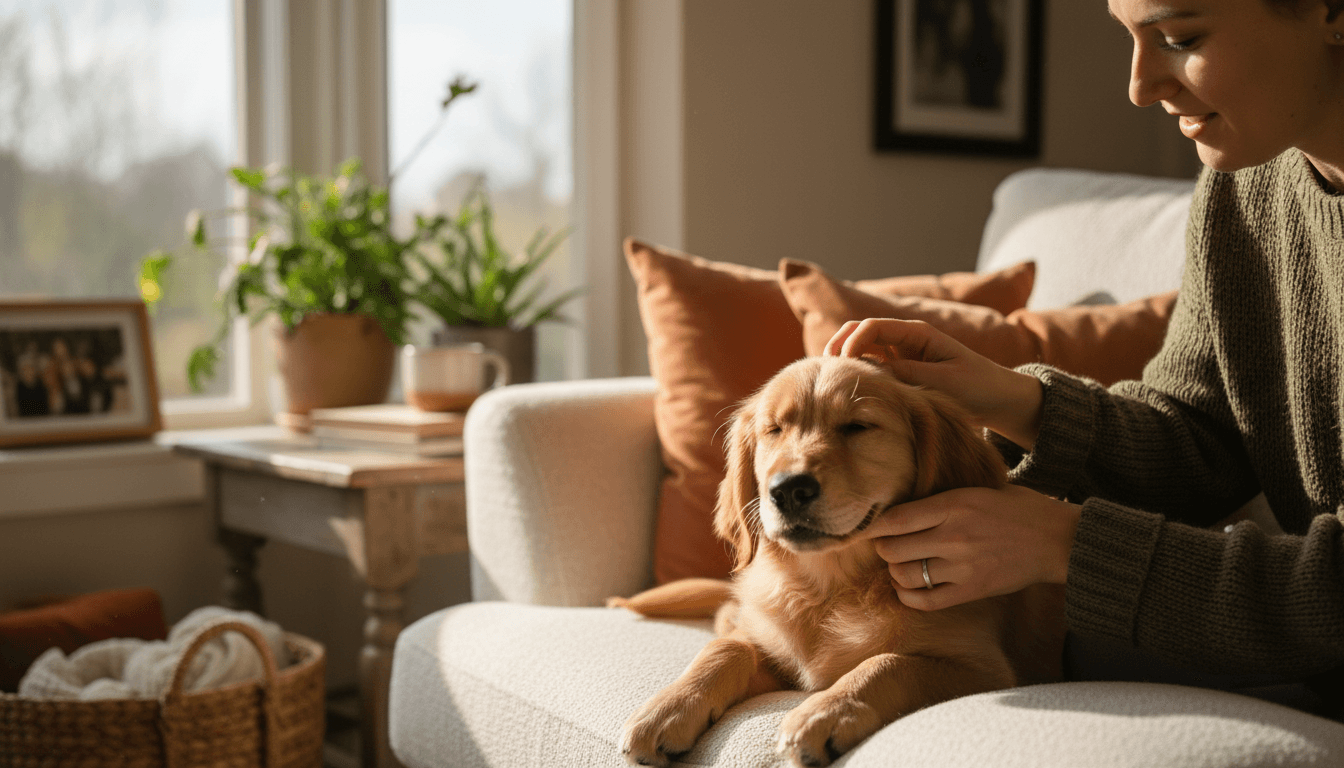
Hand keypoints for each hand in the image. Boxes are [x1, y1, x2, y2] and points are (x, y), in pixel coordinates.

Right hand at [824, 318, 1043, 449]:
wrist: (1000, 399)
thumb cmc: (979, 387)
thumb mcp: (944, 382)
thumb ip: (908, 375)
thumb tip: (872, 373)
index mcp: (918, 333)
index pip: (872, 327)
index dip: (851, 342)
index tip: (842, 366)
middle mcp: (905, 339)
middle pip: (859, 330)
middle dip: (839, 345)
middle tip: (825, 370)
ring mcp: (901, 354)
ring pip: (860, 348)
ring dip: (843, 359)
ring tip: (830, 380)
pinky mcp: (900, 370)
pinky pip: (870, 366)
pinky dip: (855, 373)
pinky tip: (846, 389)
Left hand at [860, 484, 1079, 610]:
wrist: (1058, 540)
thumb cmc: (1019, 509)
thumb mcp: (981, 488)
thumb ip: (944, 497)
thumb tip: (904, 500)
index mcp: (954, 504)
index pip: (895, 518)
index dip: (874, 526)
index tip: (867, 527)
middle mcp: (954, 536)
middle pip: (893, 549)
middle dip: (883, 549)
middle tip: (886, 546)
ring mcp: (962, 566)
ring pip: (905, 575)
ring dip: (895, 572)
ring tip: (900, 565)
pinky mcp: (972, 591)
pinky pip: (926, 601)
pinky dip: (908, 597)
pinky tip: (908, 588)